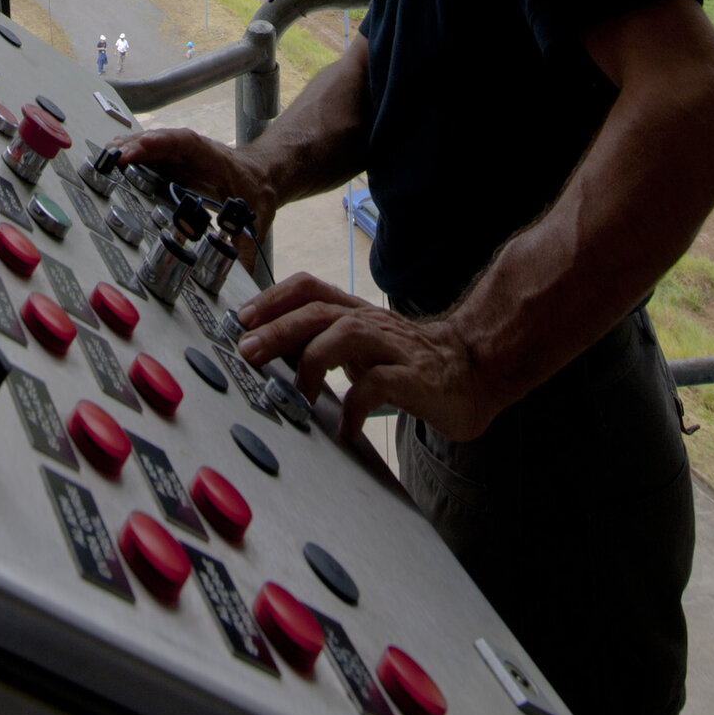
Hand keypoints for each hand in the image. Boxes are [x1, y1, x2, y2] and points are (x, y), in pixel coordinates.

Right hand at [117, 126, 275, 247]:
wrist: (260, 176)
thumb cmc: (257, 191)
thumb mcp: (257, 218)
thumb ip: (247, 247)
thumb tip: (242, 277)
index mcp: (214, 158)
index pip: (187, 142)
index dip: (163, 142)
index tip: (142, 145)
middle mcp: (192, 152)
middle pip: (160, 141)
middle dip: (136, 146)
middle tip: (113, 157)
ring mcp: (179, 156)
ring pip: (150, 146)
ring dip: (127, 149)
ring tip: (104, 157)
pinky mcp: (171, 164)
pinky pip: (147, 157)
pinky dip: (129, 158)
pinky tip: (111, 162)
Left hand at [236, 273, 502, 444]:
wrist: (472, 369)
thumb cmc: (407, 361)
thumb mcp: (361, 345)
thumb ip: (323, 344)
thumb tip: (270, 352)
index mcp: (354, 312)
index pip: (309, 288)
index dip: (273, 298)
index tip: (242, 319)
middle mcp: (370, 322)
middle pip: (317, 310)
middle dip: (278, 328)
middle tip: (248, 350)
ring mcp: (393, 347)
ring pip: (345, 333)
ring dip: (312, 360)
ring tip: (296, 391)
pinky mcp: (415, 378)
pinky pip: (378, 385)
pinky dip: (354, 405)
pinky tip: (343, 427)